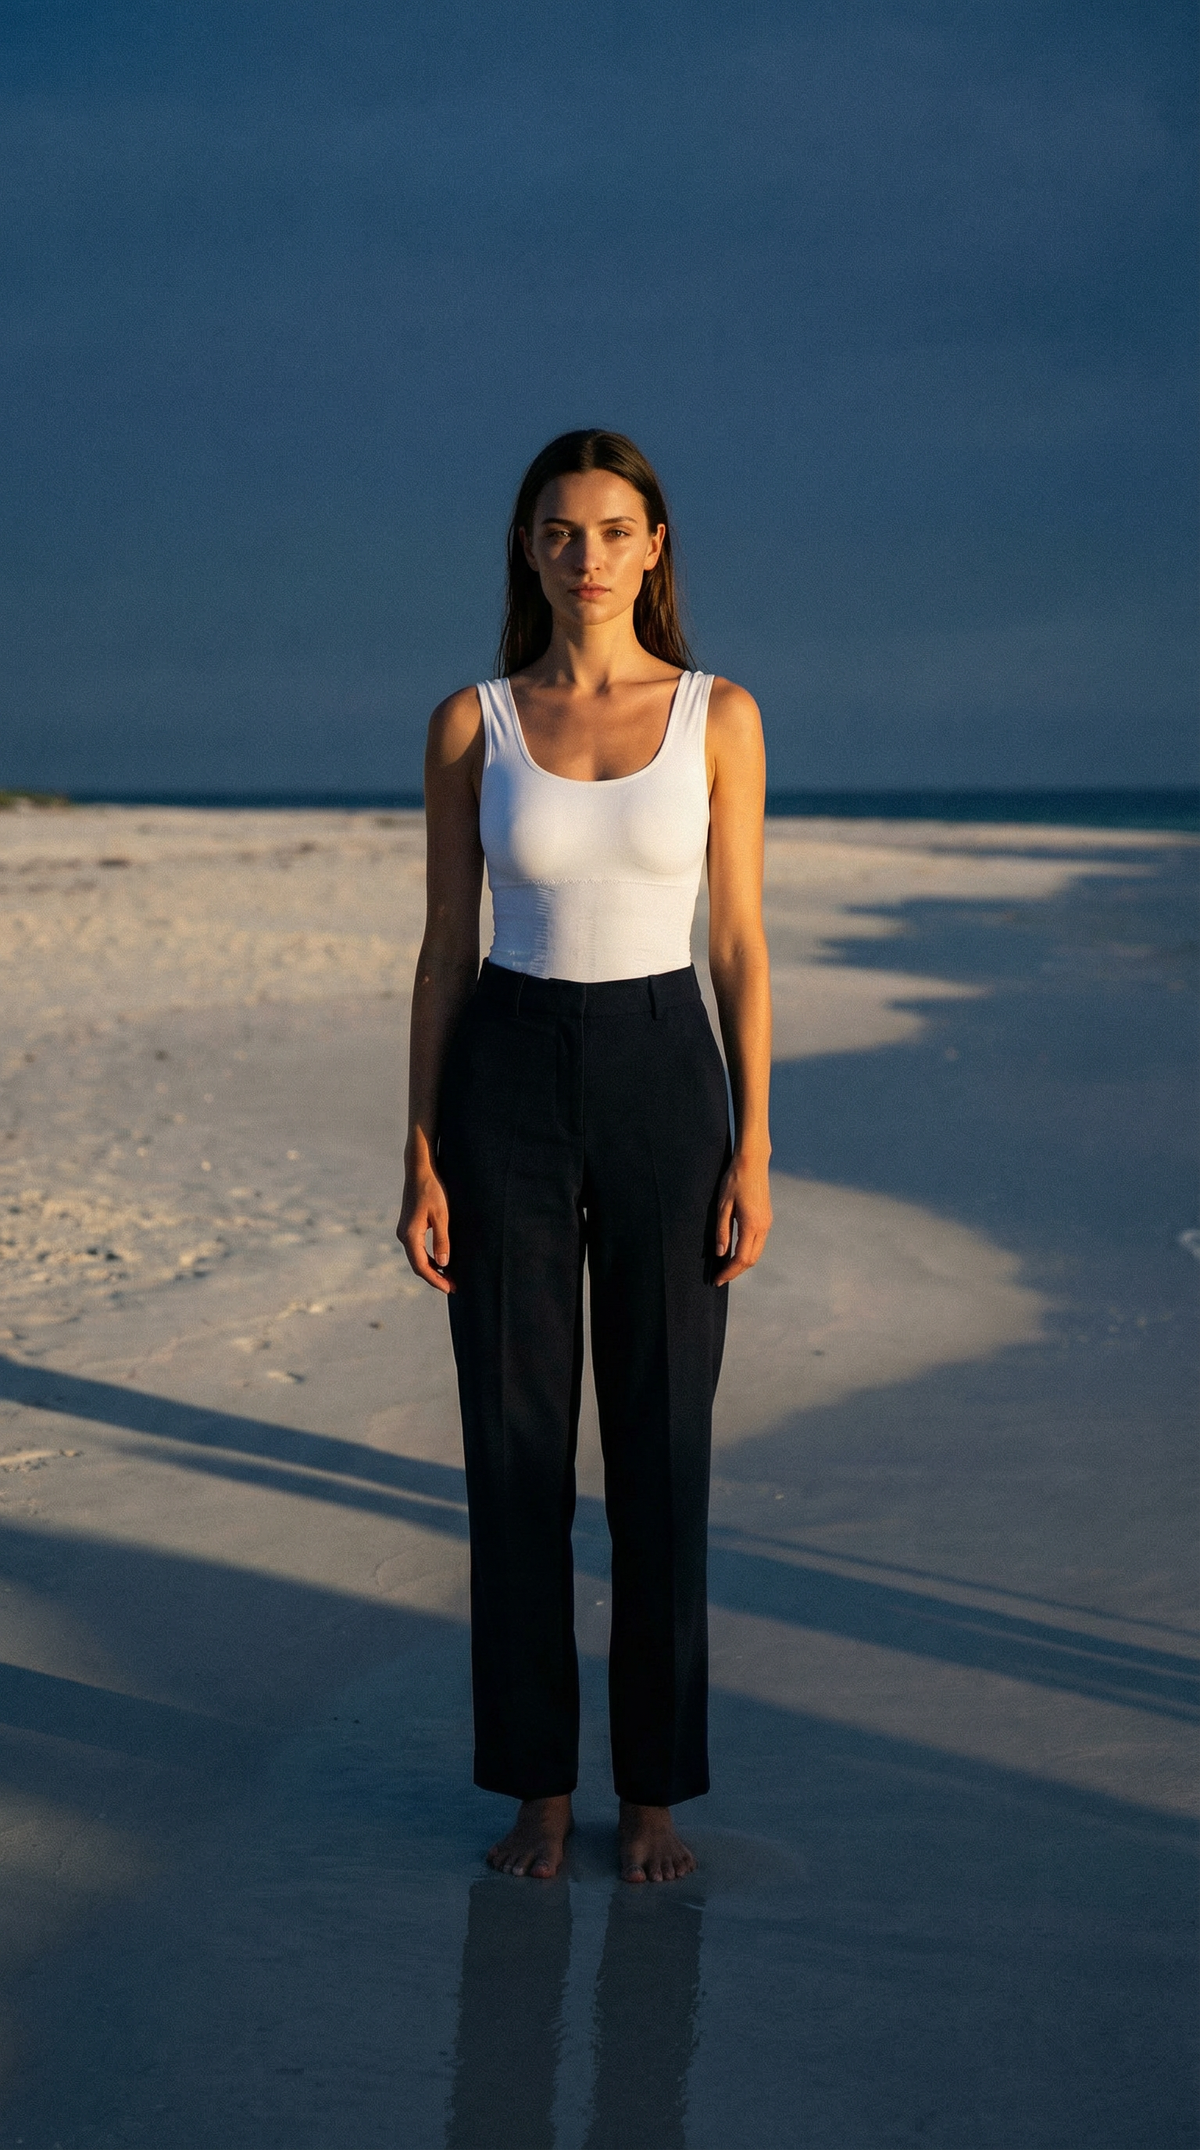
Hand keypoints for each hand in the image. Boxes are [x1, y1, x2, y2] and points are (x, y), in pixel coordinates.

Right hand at [397, 1164, 453, 1293]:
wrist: (419, 1171)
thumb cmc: (432, 1190)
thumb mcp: (442, 1216)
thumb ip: (442, 1241)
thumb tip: (444, 1264)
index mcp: (410, 1235)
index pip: (422, 1266)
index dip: (436, 1280)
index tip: (450, 1288)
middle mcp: (403, 1236)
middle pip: (418, 1265)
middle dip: (435, 1278)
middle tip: (453, 1287)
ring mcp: (404, 1232)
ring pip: (417, 1258)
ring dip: (432, 1269)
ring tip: (449, 1277)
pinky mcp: (408, 1227)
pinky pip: (418, 1249)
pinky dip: (429, 1259)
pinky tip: (441, 1262)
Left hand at [714, 1153, 771, 1284]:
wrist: (752, 1162)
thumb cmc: (734, 1181)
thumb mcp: (722, 1206)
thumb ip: (721, 1231)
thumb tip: (720, 1254)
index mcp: (751, 1225)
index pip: (741, 1258)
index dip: (729, 1272)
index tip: (717, 1279)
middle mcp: (763, 1227)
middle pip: (751, 1259)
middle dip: (736, 1271)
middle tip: (719, 1277)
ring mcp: (767, 1223)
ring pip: (757, 1252)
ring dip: (742, 1263)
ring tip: (726, 1268)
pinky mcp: (767, 1218)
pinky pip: (759, 1243)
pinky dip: (748, 1252)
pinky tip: (736, 1252)